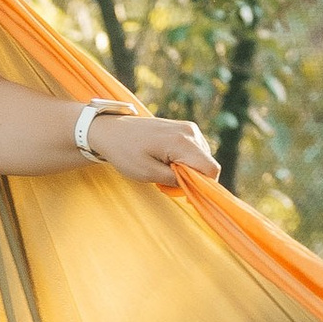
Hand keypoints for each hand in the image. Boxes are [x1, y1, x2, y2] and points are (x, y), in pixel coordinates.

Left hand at [87, 107, 219, 191]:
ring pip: (201, 159)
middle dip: (192, 179)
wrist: (111, 131)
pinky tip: (165, 162)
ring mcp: (188, 128)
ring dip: (186, 171)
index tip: (184, 193)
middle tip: (165, 182)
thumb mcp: (148, 173)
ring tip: (162, 171)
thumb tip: (196, 185)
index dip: (203, 186)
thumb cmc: (125, 152)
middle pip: (206, 165)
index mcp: (182, 142)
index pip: (211, 169)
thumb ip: (175, 180)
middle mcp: (190, 132)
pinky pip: (194, 152)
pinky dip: (183, 162)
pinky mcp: (184, 128)